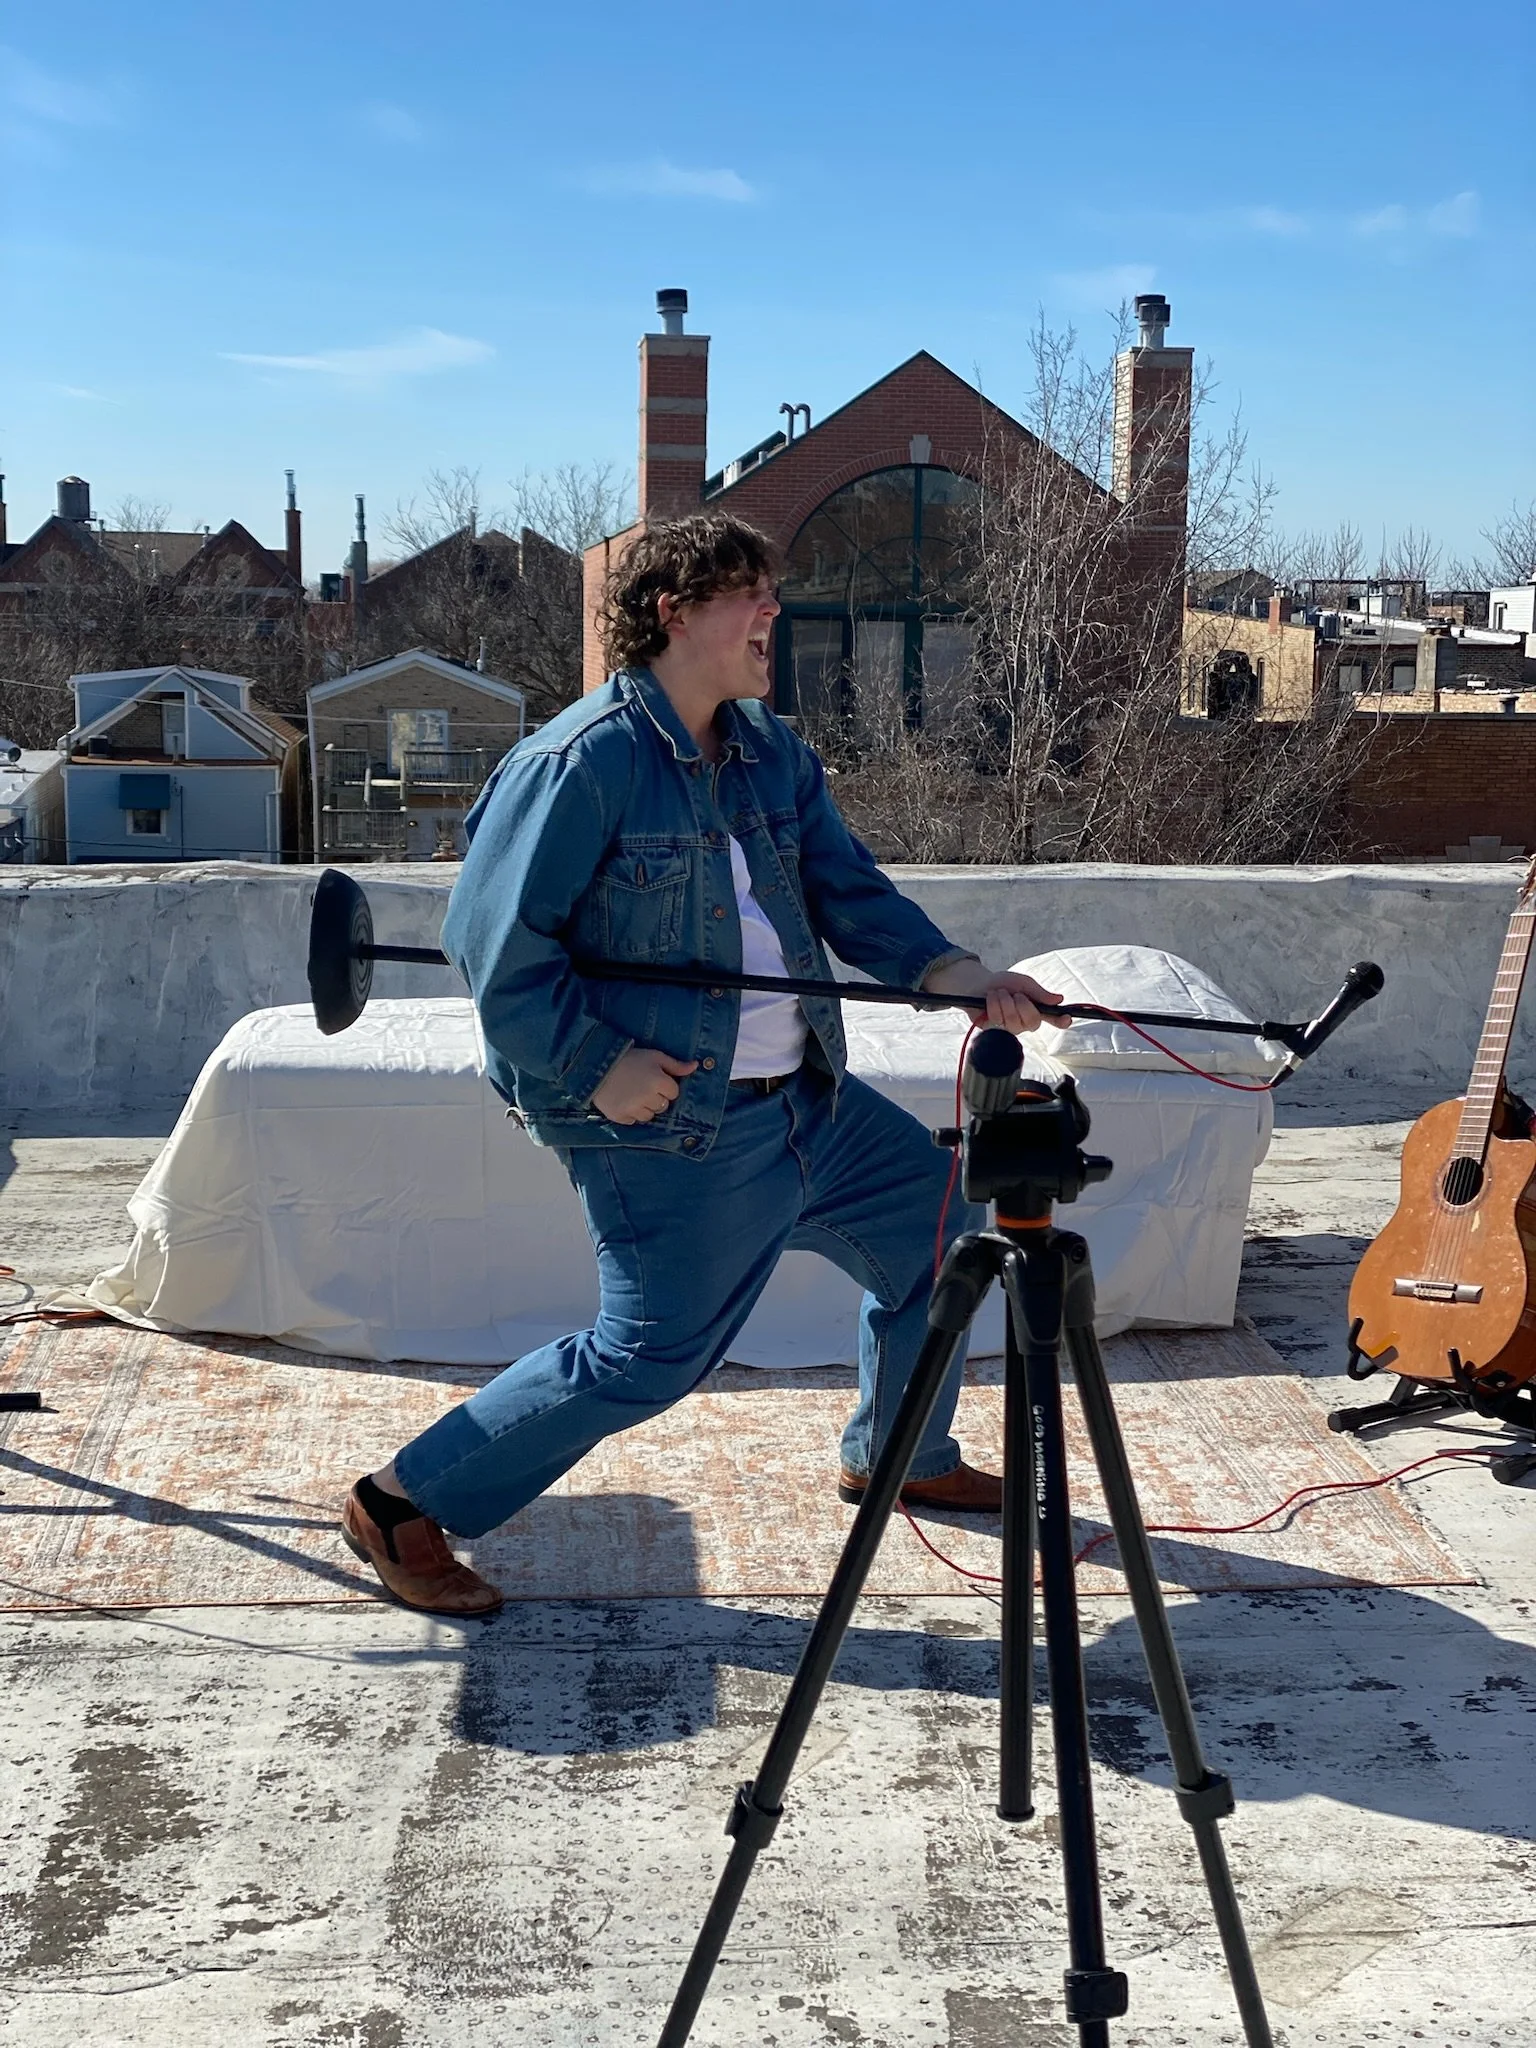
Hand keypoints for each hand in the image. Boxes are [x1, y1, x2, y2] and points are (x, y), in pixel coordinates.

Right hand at [591, 1048, 698, 1124]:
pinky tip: (624, 1100)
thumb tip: (696, 1066)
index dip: (665, 1086)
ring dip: (645, 1107)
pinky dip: (631, 1113)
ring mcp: (633, 1109)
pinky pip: (633, 1121)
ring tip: (633, 1093)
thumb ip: (676, 1065)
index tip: (653, 1079)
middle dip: (656, 1098)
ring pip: (649, 1116)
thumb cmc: (630, 1059)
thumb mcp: (655, 1056)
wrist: (598, 1065)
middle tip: (642, 1085)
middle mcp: (648, 1097)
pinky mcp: (620, 1116)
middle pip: (663, 1106)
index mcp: (659, 1081)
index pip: (673, 1093)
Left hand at [920, 958, 1065, 1033]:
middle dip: (1022, 1004)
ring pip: (1014, 1021)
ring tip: (999, 993)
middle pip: (1033, 1022)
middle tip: (1014, 994)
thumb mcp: (1022, 982)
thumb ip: (1039, 992)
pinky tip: (990, 999)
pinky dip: (994, 1005)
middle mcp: (1024, 1022)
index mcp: (1035, 1009)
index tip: (1067, 1018)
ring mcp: (1010, 1028)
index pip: (1052, 1019)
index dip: (1060, 1020)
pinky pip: (998, 1020)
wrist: (977, 984)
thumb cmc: (1002, 983)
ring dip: (1005, 1002)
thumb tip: (1058, 999)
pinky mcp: (994, 1031)